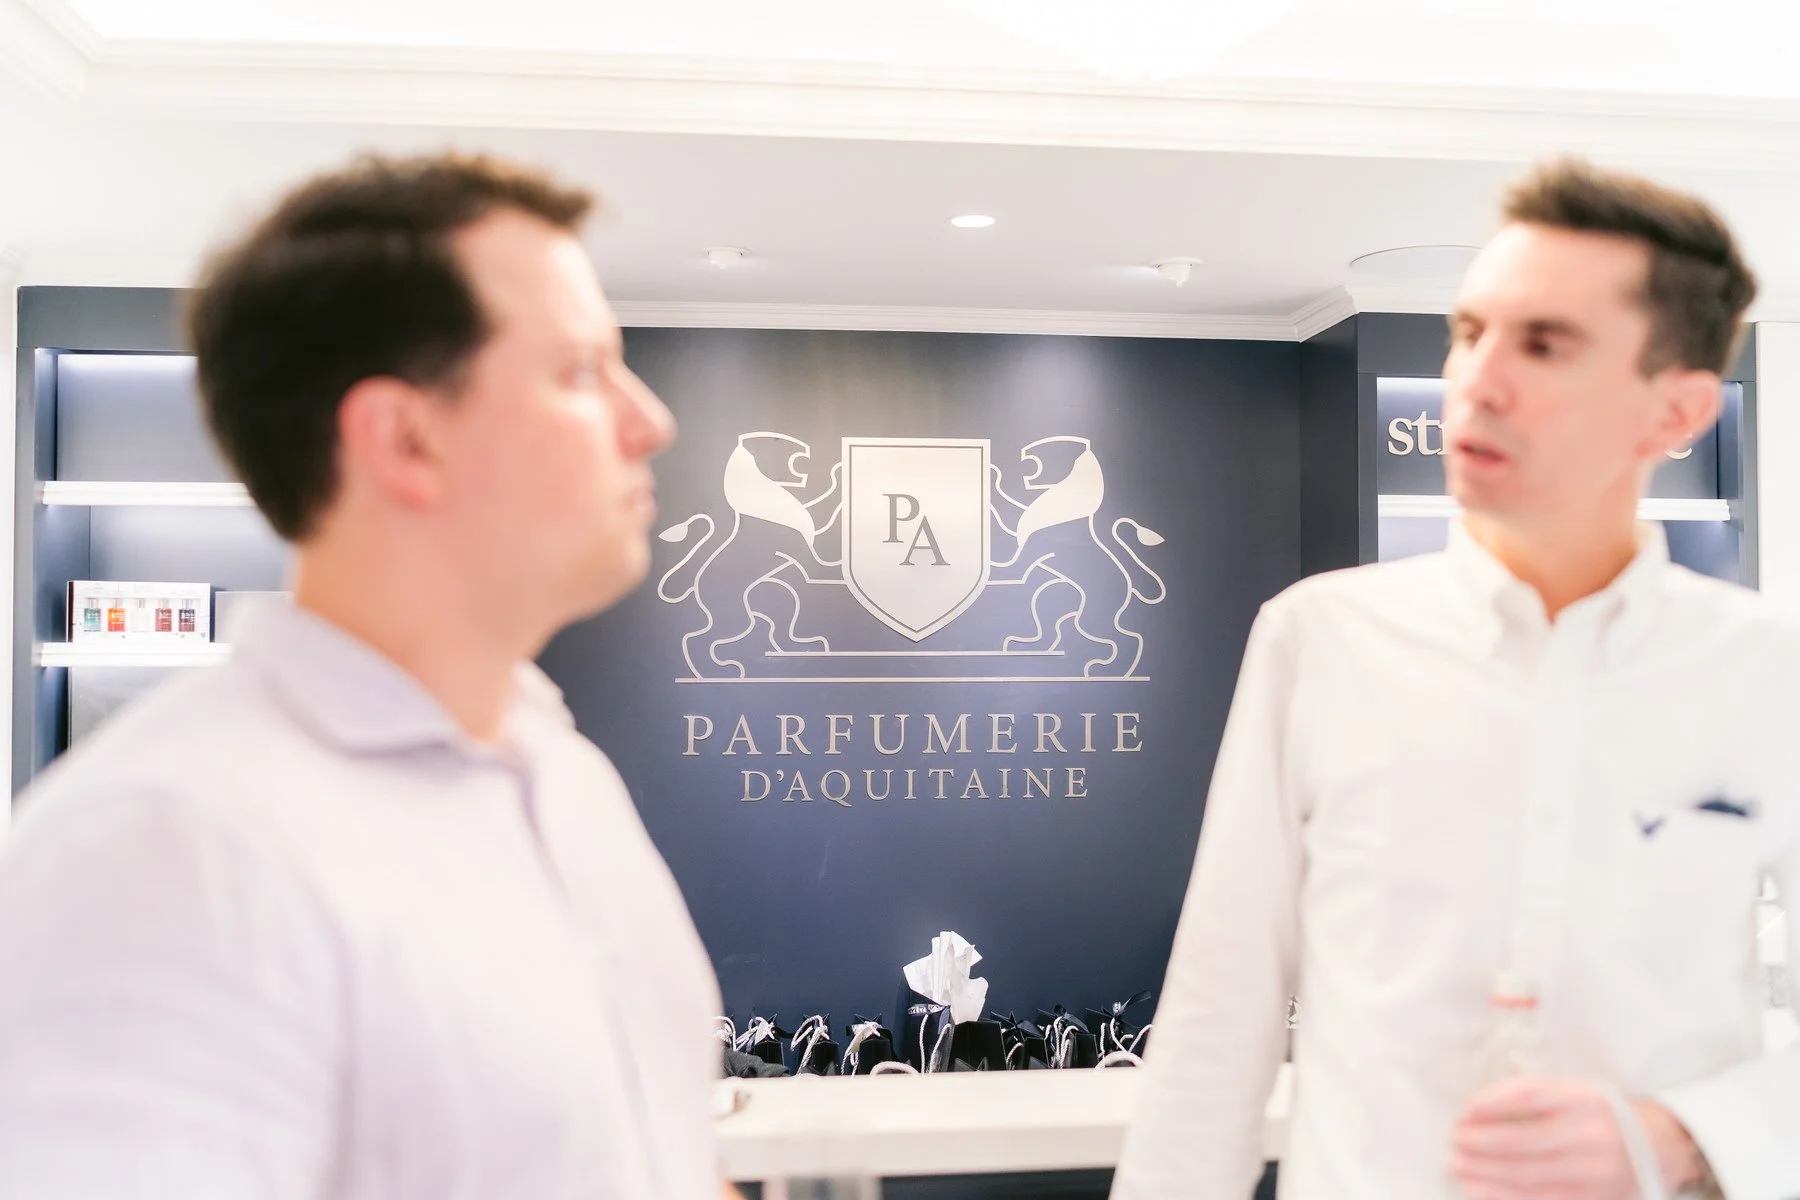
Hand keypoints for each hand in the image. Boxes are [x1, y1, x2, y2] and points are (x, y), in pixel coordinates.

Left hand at [1450, 1077, 1702, 1199]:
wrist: (1661, 1146)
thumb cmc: (1601, 1113)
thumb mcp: (1574, 1090)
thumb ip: (1530, 1094)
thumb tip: (1476, 1108)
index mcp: (1585, 1101)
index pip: (1527, 1099)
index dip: (1489, 1106)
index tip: (1463, 1112)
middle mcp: (1592, 1138)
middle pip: (1523, 1143)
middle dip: (1480, 1145)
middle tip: (1453, 1143)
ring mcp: (1595, 1175)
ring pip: (1528, 1178)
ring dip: (1484, 1174)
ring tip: (1457, 1167)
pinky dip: (1505, 1198)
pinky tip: (1478, 1191)